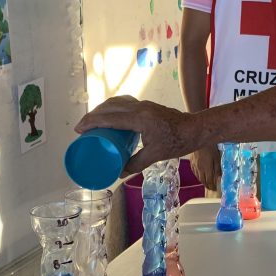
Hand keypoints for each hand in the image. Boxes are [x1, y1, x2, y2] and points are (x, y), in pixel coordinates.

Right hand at [75, 96, 198, 176]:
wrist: (195, 129)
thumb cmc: (178, 142)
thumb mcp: (155, 155)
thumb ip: (135, 164)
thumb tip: (118, 173)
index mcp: (139, 119)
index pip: (109, 118)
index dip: (91, 122)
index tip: (79, 129)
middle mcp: (139, 107)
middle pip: (109, 107)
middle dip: (92, 116)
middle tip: (82, 128)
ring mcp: (143, 104)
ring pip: (116, 102)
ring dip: (102, 109)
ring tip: (92, 121)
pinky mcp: (146, 105)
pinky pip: (124, 102)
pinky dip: (112, 107)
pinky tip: (110, 115)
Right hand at [189, 146, 220, 191]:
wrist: (199, 140)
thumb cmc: (210, 147)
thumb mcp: (217, 158)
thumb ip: (217, 168)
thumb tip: (219, 177)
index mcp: (206, 169)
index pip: (209, 181)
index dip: (212, 186)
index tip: (214, 189)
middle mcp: (199, 169)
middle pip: (203, 180)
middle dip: (207, 185)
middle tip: (211, 187)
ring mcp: (194, 166)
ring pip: (198, 177)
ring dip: (202, 181)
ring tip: (206, 183)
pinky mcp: (191, 162)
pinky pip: (194, 172)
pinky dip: (198, 175)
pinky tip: (200, 175)